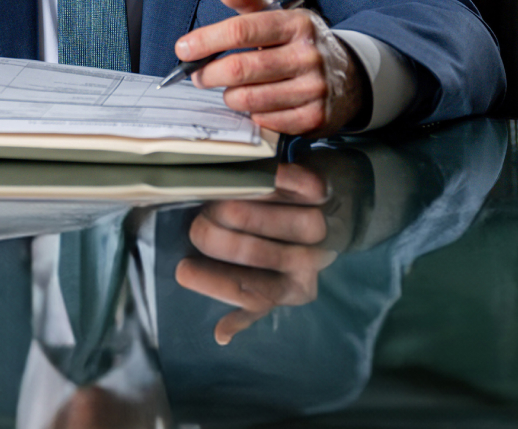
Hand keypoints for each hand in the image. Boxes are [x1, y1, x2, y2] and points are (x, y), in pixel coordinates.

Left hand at [172, 0, 364, 135]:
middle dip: (209, 73)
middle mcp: (308, 55)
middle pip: (240, 69)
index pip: (242, 30)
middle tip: (198, 75)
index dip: (206, 40)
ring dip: (229, 96)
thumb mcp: (279, 15)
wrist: (350, 77)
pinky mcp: (315, 117)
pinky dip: (252, 113)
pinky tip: (256, 103)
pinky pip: (265, 120)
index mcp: (297, 23)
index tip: (184, 49)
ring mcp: (314, 88)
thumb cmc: (300, 43)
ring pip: (248, 99)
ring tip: (229, 89)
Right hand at [174, 163, 338, 344]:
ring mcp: (321, 226)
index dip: (214, 285)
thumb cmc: (286, 247)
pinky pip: (301, 185)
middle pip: (265, 256)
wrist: (335, 206)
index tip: (182, 270)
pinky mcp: (324, 191)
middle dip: (222, 243)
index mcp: (294, 289)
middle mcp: (311, 261)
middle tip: (195, 228)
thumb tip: (221, 337)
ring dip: (247, 213)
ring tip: (214, 205)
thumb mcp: (271, 284)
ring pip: (289, 223)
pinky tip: (249, 180)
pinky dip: (277, 182)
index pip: (252, 293)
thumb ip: (246, 306)